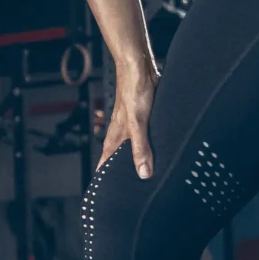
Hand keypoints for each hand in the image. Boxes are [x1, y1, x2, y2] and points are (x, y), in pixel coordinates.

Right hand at [99, 62, 157, 179]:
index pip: (105, 162)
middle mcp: (121, 132)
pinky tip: (157, 148)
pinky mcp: (144, 116)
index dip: (103, 177)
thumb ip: (141, 148)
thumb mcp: (138, 123)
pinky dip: (147, 145)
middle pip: (118, 156)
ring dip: (135, 157)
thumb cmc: (134, 91)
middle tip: (125, 189)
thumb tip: (143, 174)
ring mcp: (132, 124)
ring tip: (144, 172)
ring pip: (131, 146)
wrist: (139, 66)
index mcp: (116, 135)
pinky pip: (144, 136)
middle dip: (119, 171)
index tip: (101, 192)